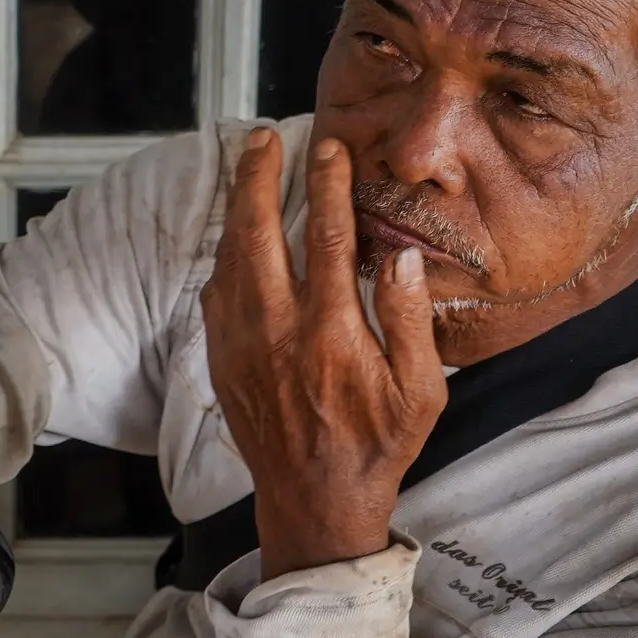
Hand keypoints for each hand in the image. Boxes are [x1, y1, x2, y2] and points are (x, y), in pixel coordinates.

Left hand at [199, 130, 444, 577]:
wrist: (313, 499)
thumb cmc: (377, 444)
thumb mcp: (420, 391)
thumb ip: (409, 320)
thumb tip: (399, 256)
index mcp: (330, 333)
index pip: (327, 240)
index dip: (327, 187)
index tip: (328, 149)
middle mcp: (277, 331)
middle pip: (258, 234)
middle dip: (259, 178)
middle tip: (263, 138)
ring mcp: (240, 344)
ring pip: (230, 257)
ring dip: (238, 208)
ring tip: (247, 169)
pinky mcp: (221, 358)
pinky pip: (216, 292)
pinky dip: (225, 254)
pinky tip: (236, 235)